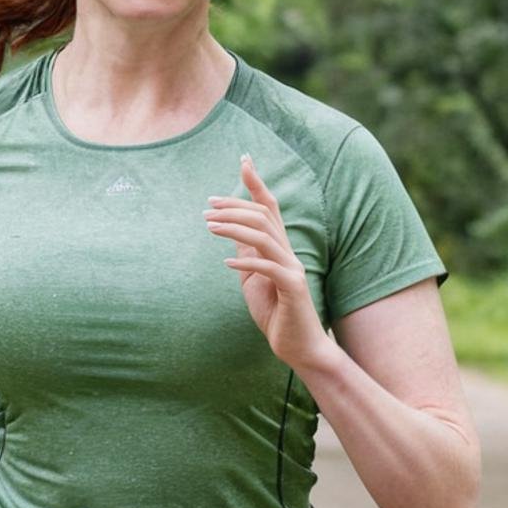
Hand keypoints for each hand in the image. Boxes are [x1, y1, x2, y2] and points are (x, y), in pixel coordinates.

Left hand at [203, 153, 330, 372]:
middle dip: (235, 206)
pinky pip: (269, 268)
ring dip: (235, 228)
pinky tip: (227, 262)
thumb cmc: (276, 313)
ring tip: (209, 227)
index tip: (244, 160)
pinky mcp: (293, 289)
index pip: (270, 208)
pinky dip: (246, 262)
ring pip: (265, 236)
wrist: (299, 347)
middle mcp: (289, 253)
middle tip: (208, 207)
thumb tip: (230, 229)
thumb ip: (246, 253)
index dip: (257, 183)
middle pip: (264, 217)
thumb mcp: (253, 278)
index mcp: (279, 248)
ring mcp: (293, 270)